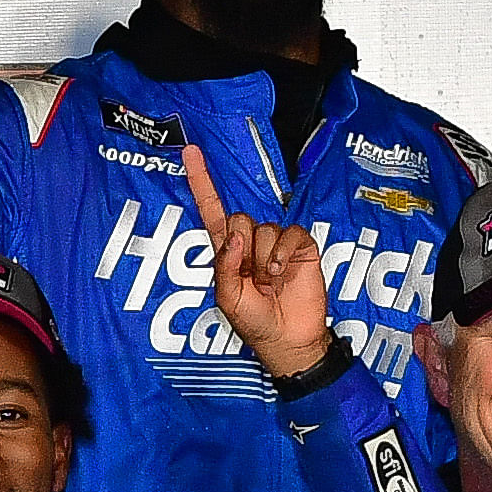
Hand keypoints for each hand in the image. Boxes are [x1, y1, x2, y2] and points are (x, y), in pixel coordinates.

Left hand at [186, 144, 333, 378]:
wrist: (288, 338)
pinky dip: (283, 254)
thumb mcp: (228, 298)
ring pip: (265, 230)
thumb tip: (235, 235)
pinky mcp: (300, 246)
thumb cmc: (254, 321)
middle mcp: (250, 241)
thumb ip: (225, 266)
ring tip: (270, 282)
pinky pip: (290, 234)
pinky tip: (281, 273)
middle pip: (239, 218)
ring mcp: (276, 243)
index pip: (211, 210)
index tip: (191, 153)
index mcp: (226, 250)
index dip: (201, 182)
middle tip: (251, 277)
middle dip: (244, 248)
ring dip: (264, 260)